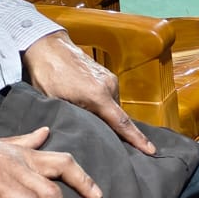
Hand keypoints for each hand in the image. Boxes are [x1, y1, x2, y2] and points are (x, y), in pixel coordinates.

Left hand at [23, 31, 153, 154]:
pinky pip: (109, 97)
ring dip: (106, 117)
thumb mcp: (54, 102)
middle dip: (116, 132)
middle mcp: (109, 86)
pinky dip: (104, 106)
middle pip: (117, 116)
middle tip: (107, 147)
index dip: (136, 139)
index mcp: (98, 95)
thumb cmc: (47, 74)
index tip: (151, 150)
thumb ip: (73, 118)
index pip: (121, 123)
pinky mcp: (105, 74)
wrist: (47, 47)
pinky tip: (88, 108)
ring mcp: (109, 78)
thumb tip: (81, 136)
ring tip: (88, 123)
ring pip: (112, 107)